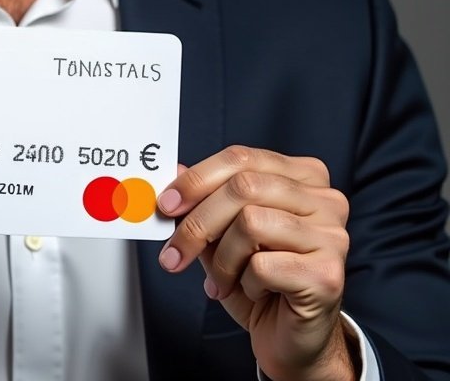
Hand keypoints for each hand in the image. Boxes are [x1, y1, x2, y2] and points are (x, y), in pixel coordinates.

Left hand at [157, 146, 355, 380]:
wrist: (293, 339)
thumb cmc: (262, 282)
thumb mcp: (224, 235)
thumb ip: (203, 201)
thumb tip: (175, 170)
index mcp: (303, 176)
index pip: (241, 158)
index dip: (197, 179)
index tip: (166, 204)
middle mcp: (325, 199)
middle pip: (243, 187)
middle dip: (199, 222)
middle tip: (174, 252)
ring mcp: (332, 235)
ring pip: (250, 223)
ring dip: (222, 260)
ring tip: (221, 281)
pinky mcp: (328, 274)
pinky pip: (263, 265)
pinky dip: (245, 282)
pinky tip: (254, 293)